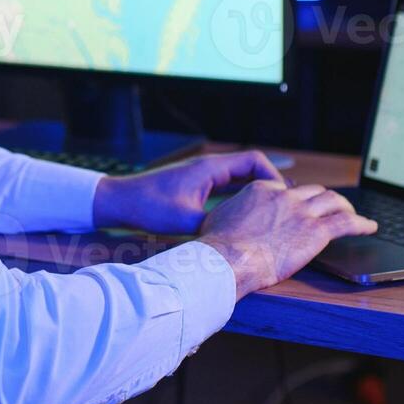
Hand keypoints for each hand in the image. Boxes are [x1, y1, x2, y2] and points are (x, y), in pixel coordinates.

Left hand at [92, 150, 287, 235]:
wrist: (120, 201)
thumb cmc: (149, 207)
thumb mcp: (185, 222)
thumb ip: (215, 228)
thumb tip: (240, 243)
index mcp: (210, 167)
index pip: (254, 160)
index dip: (273, 176)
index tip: (283, 197)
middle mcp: (208, 166)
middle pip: (250, 167)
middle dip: (268, 185)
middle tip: (284, 206)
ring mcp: (201, 174)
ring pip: (238, 177)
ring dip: (254, 190)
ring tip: (271, 211)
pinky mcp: (195, 185)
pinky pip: (225, 186)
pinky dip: (238, 196)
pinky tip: (245, 214)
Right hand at [197, 183, 376, 299]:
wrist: (227, 259)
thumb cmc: (218, 245)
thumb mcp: (221, 216)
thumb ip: (235, 211)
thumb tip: (233, 217)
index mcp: (263, 190)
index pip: (287, 189)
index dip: (297, 199)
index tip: (300, 207)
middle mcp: (285, 196)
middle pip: (314, 192)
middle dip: (324, 199)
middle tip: (329, 209)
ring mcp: (302, 212)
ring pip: (334, 201)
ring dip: (346, 206)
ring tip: (353, 213)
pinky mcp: (316, 232)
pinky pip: (347, 222)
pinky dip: (362, 223)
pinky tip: (370, 227)